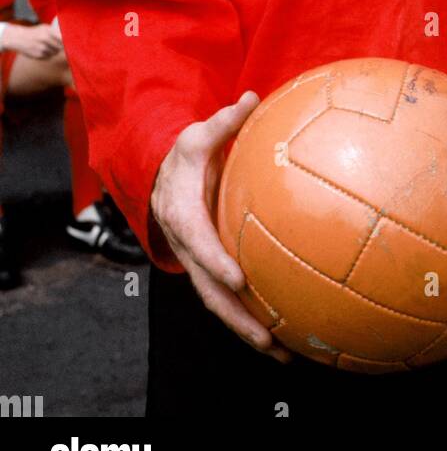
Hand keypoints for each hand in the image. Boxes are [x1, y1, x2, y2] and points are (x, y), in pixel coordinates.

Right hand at [1, 22, 64, 58]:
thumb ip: (56, 32)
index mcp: (48, 31)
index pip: (63, 39)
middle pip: (60, 47)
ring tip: (48, 46)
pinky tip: (43, 50)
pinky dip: (48, 54)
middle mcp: (45, 40)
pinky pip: (49, 57)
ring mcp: (42, 48)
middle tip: (60, 46)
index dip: (68, 42)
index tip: (71, 44)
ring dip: (55, 51)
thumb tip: (68, 37)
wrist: (18, 38)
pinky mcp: (39, 56)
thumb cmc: (35, 32)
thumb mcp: (44, 28)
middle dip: (62, 47)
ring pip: (55, 53)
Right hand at [149, 91, 291, 365]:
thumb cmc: (185, 156)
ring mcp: (198, 264)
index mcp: (183, 215)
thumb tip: (251, 97)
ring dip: (246, 330)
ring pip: (220, 304)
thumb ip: (224, 121)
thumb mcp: (196, 134)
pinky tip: (282, 337)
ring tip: (281, 354)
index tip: (239, 279)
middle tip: (268, 338)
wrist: (160, 179)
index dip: (216, 262)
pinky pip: (228, 299)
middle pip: (209, 290)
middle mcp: (189, 248)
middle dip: (237, 317)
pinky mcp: (211, 270)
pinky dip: (250, 319)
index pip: (199, 242)